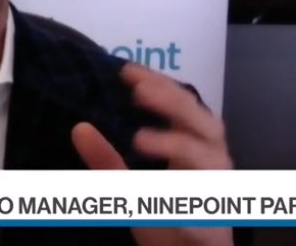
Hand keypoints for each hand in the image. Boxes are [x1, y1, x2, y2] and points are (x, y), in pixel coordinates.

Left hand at [72, 63, 232, 245]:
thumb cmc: (162, 213)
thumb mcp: (127, 185)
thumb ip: (107, 159)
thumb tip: (79, 128)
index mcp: (195, 143)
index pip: (183, 102)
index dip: (159, 84)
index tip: (126, 71)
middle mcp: (212, 159)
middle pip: (204, 122)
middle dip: (172, 103)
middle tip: (137, 92)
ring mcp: (217, 189)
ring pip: (209, 160)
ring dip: (176, 146)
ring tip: (139, 139)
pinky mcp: (215, 223)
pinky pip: (203, 209)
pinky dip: (185, 202)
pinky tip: (162, 199)